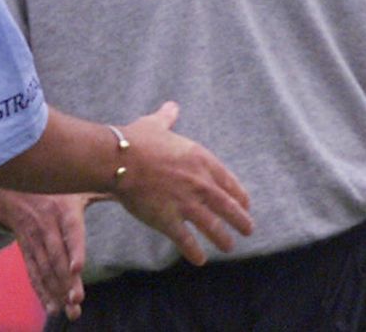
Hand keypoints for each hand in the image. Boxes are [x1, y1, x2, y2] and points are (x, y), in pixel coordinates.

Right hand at [0, 189, 107, 319]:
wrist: (16, 182)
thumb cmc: (57, 185)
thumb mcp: (77, 184)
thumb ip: (101, 190)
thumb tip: (130, 184)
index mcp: (63, 207)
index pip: (70, 229)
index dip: (73, 249)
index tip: (77, 268)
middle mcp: (46, 223)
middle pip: (56, 255)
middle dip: (65, 280)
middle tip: (76, 301)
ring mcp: (34, 237)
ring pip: (44, 267)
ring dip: (55, 290)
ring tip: (69, 310)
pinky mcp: (26, 247)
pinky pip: (33, 271)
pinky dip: (41, 290)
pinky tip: (52, 307)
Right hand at [115, 101, 252, 265]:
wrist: (118, 158)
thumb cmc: (136, 139)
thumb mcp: (155, 124)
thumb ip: (167, 118)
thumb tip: (172, 106)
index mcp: (200, 160)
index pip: (229, 182)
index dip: (239, 196)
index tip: (245, 204)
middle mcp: (199, 183)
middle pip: (228, 207)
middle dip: (241, 221)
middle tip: (248, 230)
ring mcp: (186, 203)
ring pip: (214, 228)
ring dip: (223, 239)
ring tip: (228, 247)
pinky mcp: (169, 220)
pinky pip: (187, 241)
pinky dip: (195, 252)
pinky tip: (199, 259)